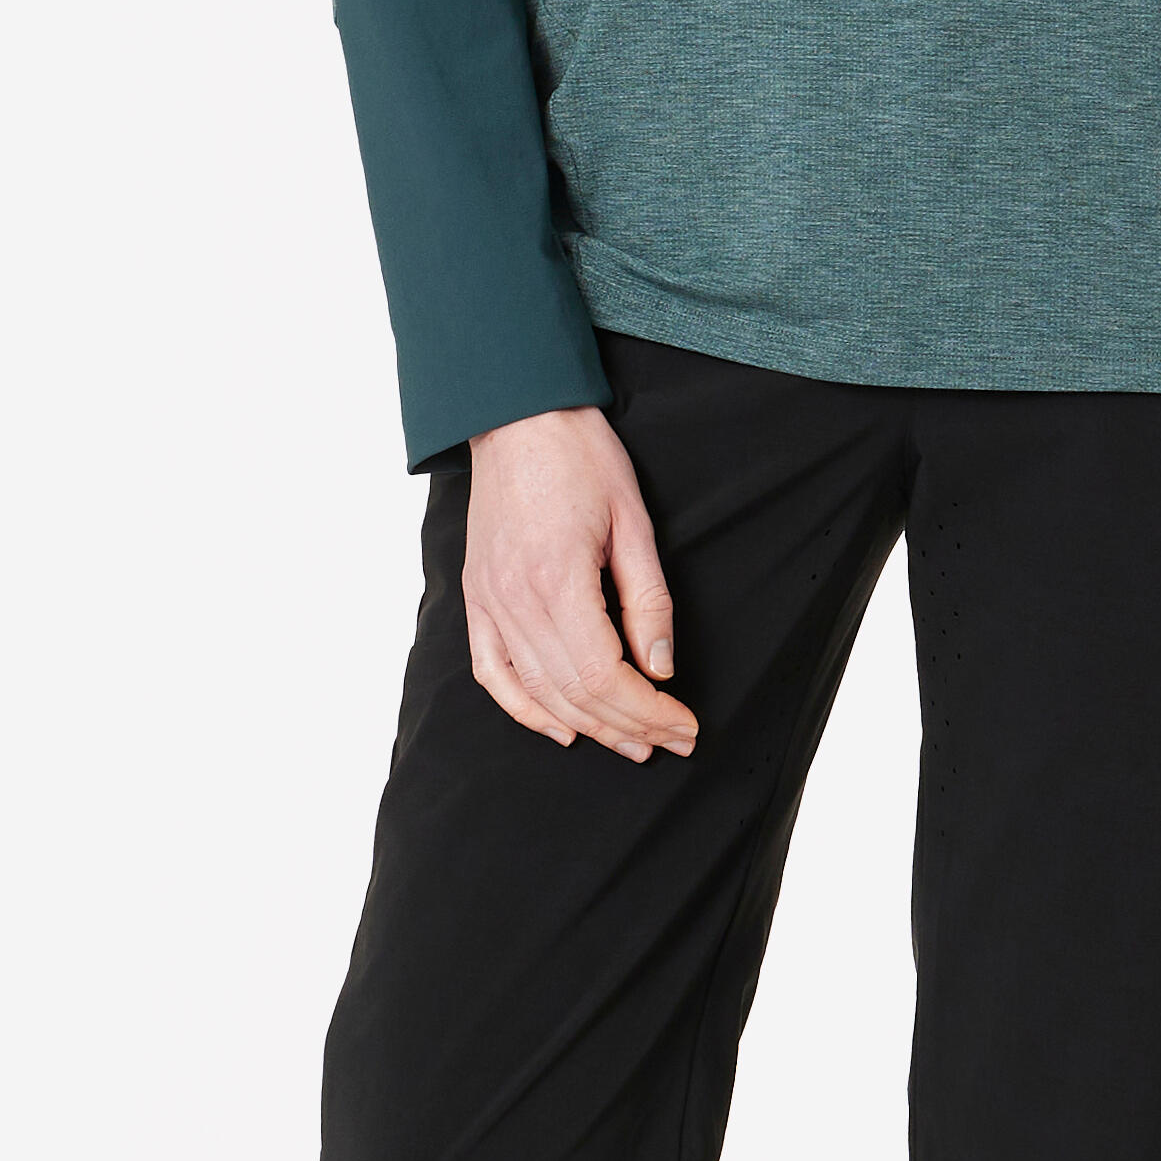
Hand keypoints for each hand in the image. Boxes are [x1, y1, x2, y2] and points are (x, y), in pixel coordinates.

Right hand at [463, 404, 696, 760]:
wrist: (517, 415)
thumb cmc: (581, 456)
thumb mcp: (634, 521)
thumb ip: (648, 600)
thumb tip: (662, 668)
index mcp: (557, 579)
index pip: (606, 675)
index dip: (650, 711)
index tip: (685, 725)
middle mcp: (514, 599)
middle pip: (574, 693)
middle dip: (629, 727)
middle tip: (672, 743)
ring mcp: (488, 601)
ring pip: (536, 692)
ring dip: (587, 727)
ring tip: (632, 744)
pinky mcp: (476, 596)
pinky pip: (491, 671)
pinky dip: (523, 710)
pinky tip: (559, 730)